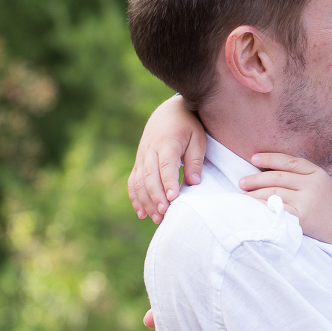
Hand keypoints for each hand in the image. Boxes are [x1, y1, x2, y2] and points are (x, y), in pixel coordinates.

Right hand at [128, 96, 206, 222]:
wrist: (168, 112)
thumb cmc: (188, 126)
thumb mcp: (198, 138)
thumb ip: (195, 160)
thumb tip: (194, 182)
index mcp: (166, 143)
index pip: (166, 166)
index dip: (168, 183)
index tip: (173, 198)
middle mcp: (150, 151)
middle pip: (150, 177)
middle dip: (156, 197)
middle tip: (165, 213)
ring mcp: (141, 157)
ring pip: (139, 182)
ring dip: (146, 202)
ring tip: (157, 218)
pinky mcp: (139, 163)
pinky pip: (133, 182)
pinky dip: (135, 198)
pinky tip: (142, 214)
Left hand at [239, 153, 331, 256]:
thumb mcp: (331, 182)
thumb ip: (315, 172)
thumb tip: (289, 163)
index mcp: (318, 174)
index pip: (289, 161)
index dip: (270, 158)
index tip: (254, 159)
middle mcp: (312, 185)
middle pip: (277, 177)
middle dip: (256, 178)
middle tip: (242, 182)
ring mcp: (306, 201)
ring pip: (273, 193)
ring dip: (254, 194)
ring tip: (243, 196)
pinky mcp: (301, 217)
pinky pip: (275, 209)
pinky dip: (261, 207)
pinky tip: (252, 208)